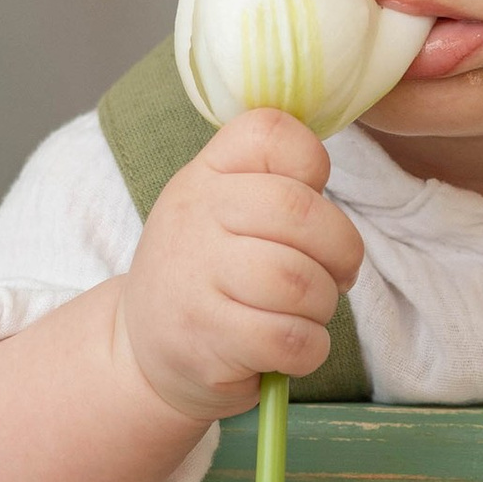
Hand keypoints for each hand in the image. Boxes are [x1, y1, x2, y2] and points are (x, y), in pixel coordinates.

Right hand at [116, 108, 364, 430]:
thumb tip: (324, 173)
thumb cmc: (205, 272)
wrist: (141, 348)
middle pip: (300, 211)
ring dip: (323, 304)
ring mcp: (194, 278)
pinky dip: (310, 348)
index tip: (313, 199)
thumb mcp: (219, 208)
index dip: (313, 163)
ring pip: (300, 281)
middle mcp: (194, 216)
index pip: (271, 133)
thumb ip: (271, 180)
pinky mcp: (205, 337)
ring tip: (307, 311)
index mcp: (206, 174)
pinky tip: (291, 347)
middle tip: (338, 272)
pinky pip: (290, 339)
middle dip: (341, 249)